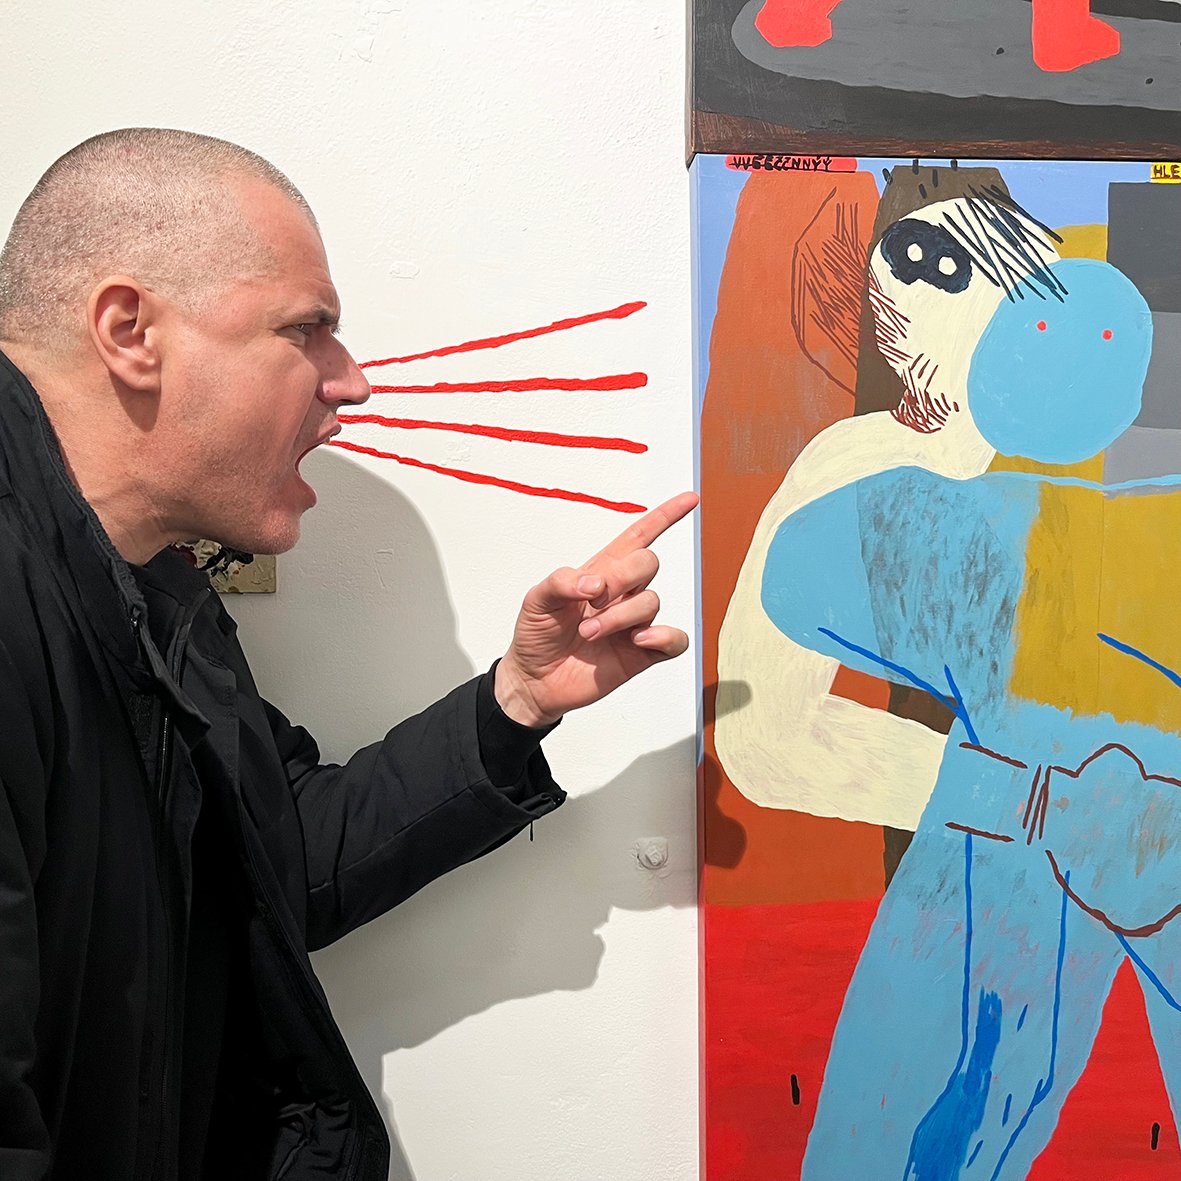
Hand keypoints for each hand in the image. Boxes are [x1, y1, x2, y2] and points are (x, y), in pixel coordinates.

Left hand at [494, 491, 698, 726]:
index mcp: (600, 572)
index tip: (690, 499)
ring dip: (619, 616)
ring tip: (589, 632)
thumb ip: (562, 582)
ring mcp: (634, 623)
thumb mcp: (536, 599)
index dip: (664, 517)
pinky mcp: (642, 653)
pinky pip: (674, 640)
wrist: (534, 680)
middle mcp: (622, 594)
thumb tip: (596, 583)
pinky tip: (637, 640)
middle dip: (622, 577)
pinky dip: (662, 636)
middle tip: (593, 601)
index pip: (638, 536)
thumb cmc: (537, 634)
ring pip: (651, 602)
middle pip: (648, 563)